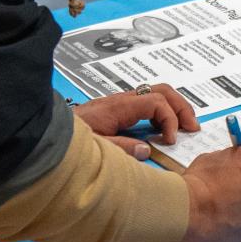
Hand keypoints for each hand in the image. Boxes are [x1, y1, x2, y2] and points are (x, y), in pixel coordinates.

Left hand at [76, 83, 198, 158]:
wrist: (48, 133)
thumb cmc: (68, 141)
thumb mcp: (95, 148)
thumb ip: (120, 148)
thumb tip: (147, 150)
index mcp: (120, 106)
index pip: (157, 102)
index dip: (170, 119)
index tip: (171, 141)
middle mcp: (122, 100)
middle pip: (162, 91)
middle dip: (181, 107)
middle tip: (193, 128)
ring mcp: (121, 103)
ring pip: (157, 93)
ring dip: (174, 108)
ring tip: (185, 126)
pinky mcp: (117, 110)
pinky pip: (147, 103)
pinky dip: (162, 112)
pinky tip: (164, 129)